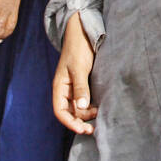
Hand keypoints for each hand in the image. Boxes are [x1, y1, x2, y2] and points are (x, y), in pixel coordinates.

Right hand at [52, 13, 97, 133]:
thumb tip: (82, 108)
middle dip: (80, 121)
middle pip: (70, 112)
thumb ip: (80, 87)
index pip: (60, 111)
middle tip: (94, 128)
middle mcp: (65, 89)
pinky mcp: (84, 82)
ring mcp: (75, 86)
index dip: (70, 122)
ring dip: (87, 114)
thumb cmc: (78, 48)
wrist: (84, 31)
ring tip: (100, 115)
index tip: (82, 129)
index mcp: (59, 87)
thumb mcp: (79, 67)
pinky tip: (101, 107)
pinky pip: (86, 99)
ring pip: (79, 107)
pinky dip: (92, 106)